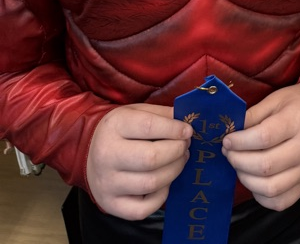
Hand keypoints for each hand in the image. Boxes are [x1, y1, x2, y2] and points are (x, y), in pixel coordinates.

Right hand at [86, 104, 191, 219]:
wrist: (88, 153)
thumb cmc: (121, 131)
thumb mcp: (137, 112)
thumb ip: (162, 115)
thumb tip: (186, 123)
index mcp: (114, 126)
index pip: (149, 126)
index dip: (174, 129)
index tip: (188, 131)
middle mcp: (107, 156)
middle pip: (151, 158)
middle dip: (177, 151)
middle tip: (185, 146)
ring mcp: (107, 184)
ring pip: (151, 183)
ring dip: (174, 171)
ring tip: (179, 160)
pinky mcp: (110, 204)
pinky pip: (143, 209)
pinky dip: (161, 197)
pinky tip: (164, 182)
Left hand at [222, 81, 299, 210]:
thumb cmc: (297, 103)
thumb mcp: (275, 99)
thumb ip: (252, 115)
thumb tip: (230, 133)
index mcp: (298, 121)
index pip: (264, 138)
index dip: (239, 142)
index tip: (227, 140)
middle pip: (265, 166)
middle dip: (238, 161)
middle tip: (229, 153)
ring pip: (270, 188)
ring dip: (246, 179)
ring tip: (239, 165)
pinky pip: (280, 202)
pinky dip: (261, 195)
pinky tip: (255, 180)